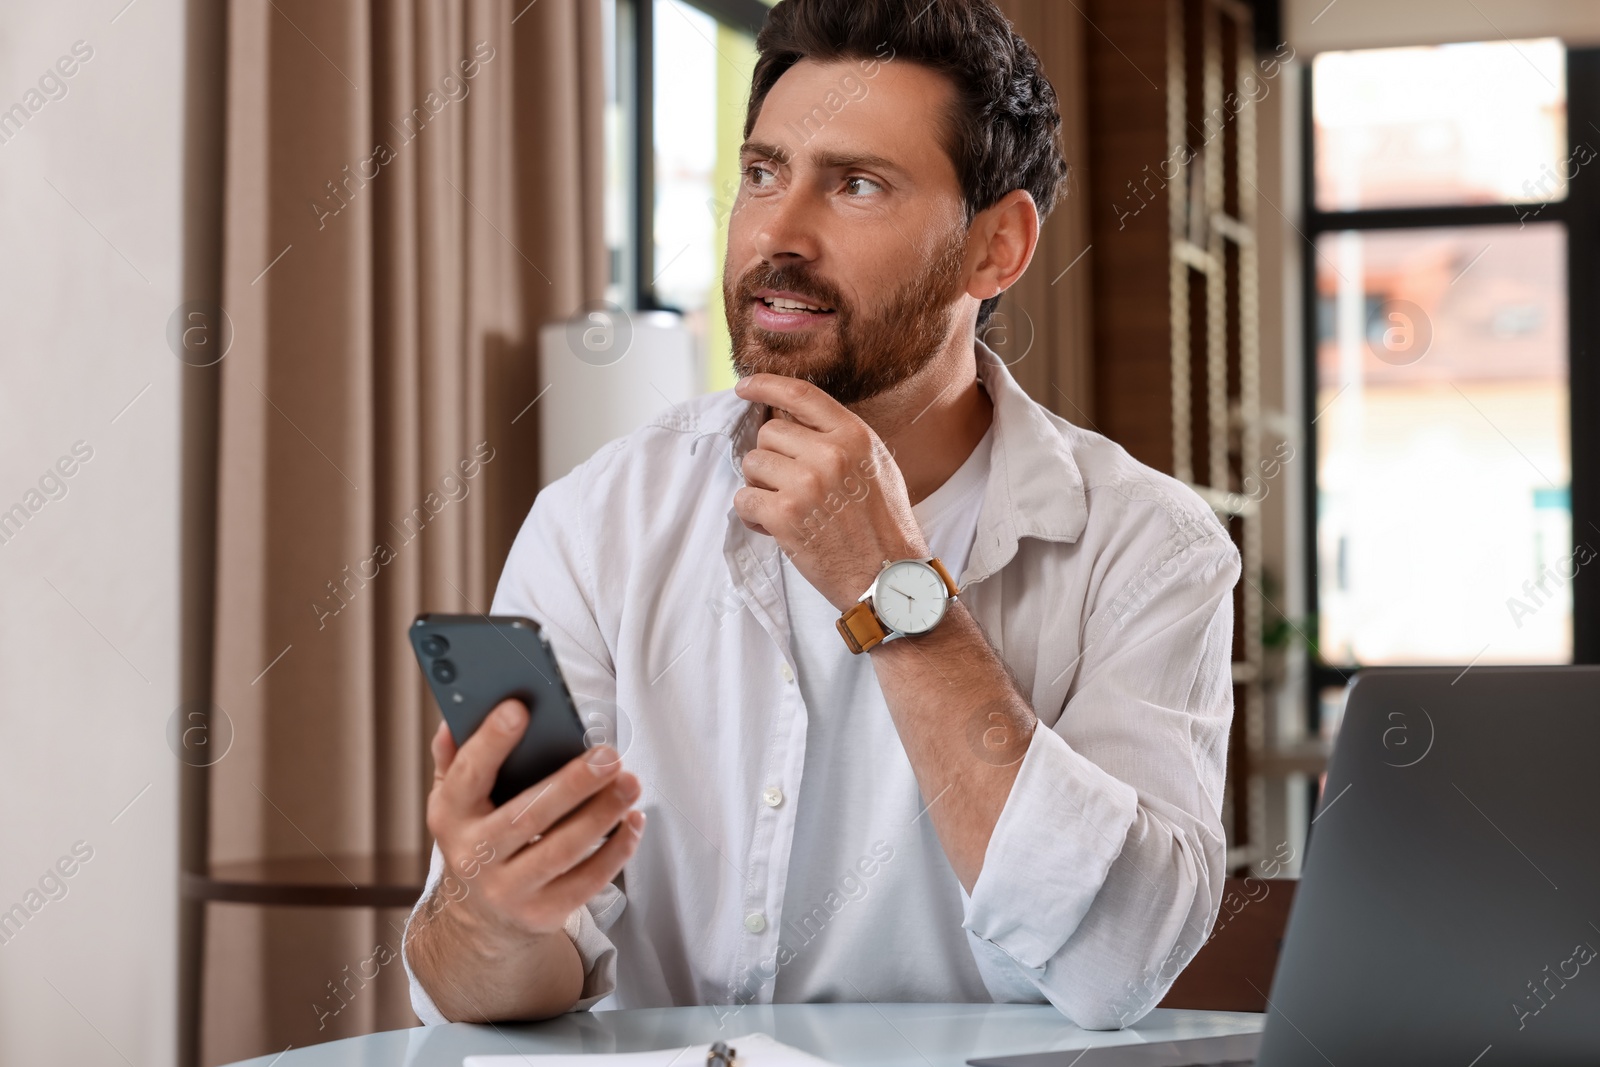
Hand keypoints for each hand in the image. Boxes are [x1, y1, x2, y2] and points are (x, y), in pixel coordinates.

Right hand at [423, 700, 644, 951]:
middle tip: (608, 755)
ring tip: (629, 782)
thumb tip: (452, 719)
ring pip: (562, 850)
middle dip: (572, 783)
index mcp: (451, 817)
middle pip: (527, 816)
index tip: (519, 709)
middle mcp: (474, 856)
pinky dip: (616, 850)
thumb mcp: (457, 803)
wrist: (482, 919)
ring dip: (602, 814)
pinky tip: (634, 820)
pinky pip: (587, 881)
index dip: (490, 743)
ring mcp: (508, 890)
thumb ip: (456, 759)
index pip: (467, 776)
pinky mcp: (543, 913)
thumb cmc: (479, 838)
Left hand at [732, 373, 926, 609]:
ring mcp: (805, 483)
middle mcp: (830, 454)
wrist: (889, 578)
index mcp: (855, 436)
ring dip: (760, 487)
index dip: (766, 385)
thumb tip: (792, 419)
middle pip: (769, 433)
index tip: (745, 388)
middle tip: (789, 487)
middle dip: (771, 459)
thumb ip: (839, 439)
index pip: (800, 394)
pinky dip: (753, 515)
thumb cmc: (884, 527)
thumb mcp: (876, 467)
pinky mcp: (785, 515)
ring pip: (752, 464)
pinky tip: (775, 529)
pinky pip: (744, 498)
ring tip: (787, 510)